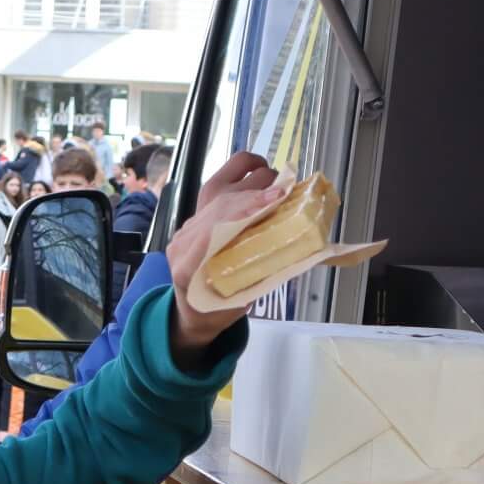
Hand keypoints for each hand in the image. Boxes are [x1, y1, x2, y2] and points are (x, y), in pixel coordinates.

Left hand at [164, 151, 282, 355]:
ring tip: (279, 182)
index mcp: (188, 265)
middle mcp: (184, 238)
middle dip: (255, 191)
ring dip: (250, 178)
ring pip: (219, 187)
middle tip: (286, 189)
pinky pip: (218, 184)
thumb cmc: (217, 311)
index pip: (217, 225)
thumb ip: (263, 275)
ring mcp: (188, 222)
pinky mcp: (197, 212)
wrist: (191, 310)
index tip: (276, 198)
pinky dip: (242, 175)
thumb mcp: (241, 301)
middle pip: (220, 202)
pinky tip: (261, 172)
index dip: (248, 208)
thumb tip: (299, 249)